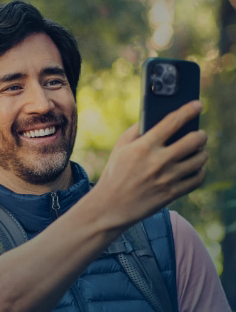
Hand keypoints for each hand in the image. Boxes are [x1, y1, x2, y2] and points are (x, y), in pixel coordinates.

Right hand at [92, 100, 207, 228]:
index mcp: (143, 146)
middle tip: (198, 135)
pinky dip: (199, 172)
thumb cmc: (114, 173)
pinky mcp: (171, 194)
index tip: (197, 105)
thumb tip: (158, 116)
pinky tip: (194, 169)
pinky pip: (198, 178)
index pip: (173, 121)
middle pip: (195, 139)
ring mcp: (166, 179)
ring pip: (200, 159)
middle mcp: (157, 161)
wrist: (109, 207)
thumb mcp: (120, 148)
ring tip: (196, 152)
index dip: (189, 110)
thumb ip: (137, 130)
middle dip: (200, 135)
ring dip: (201, 153)